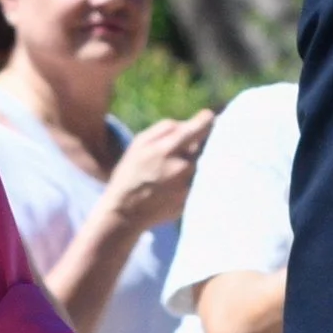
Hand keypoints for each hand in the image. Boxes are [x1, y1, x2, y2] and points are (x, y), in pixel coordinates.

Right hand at [106, 112, 214, 232]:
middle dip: (192, 149)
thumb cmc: (130, 174)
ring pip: (199, 167)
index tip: (208, 119)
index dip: (207, 121)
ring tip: (169, 176)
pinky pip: (196, 185)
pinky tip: (169, 190)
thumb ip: (166, 128)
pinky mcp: (191, 201)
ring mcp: (189, 185)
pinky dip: (187, 184)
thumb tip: (190, 123)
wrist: (124, 214)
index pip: (202, 127)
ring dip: (190, 167)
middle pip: (202, 148)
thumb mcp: (139, 143)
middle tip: (174, 157)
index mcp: (169, 147)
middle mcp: (183, 166)